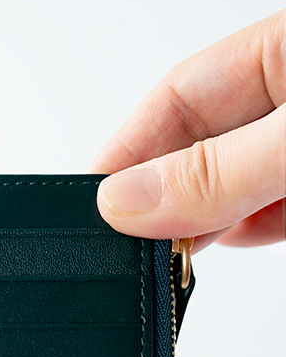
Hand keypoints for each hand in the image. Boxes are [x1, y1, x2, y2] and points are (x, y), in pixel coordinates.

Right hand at [90, 10, 284, 251]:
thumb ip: (218, 170)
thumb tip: (124, 202)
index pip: (179, 96)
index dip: (127, 152)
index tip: (89, 203)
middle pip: (200, 146)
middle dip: (162, 198)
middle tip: (127, 248)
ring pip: (236, 184)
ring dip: (205, 223)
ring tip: (175, 260)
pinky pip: (277, 209)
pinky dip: (254, 231)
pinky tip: (241, 241)